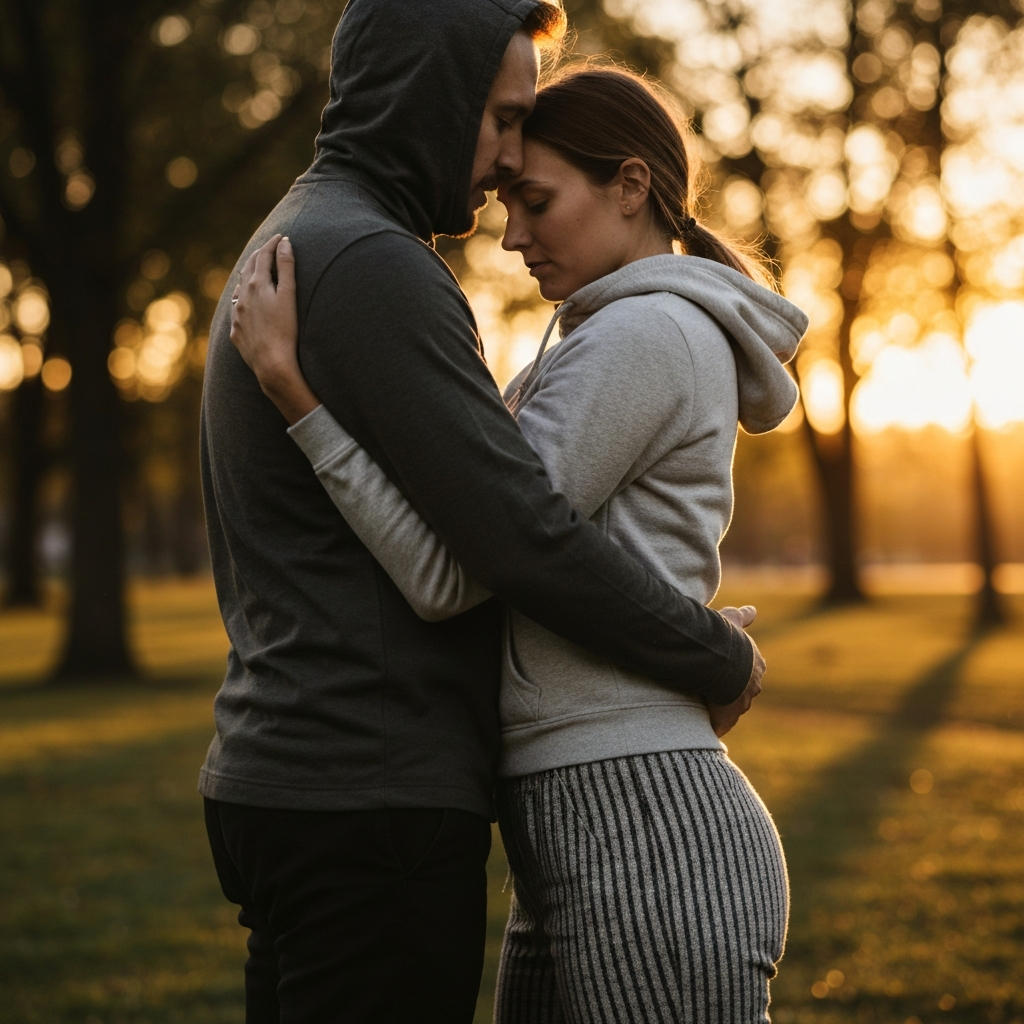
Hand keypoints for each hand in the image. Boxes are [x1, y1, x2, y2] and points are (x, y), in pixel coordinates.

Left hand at [230, 233, 318, 424]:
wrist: (272, 364)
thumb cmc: (286, 330)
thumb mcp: (289, 296)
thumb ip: (286, 267)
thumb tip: (284, 243)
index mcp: (256, 285)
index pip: (263, 256)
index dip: (272, 244)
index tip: (280, 237)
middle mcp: (242, 297)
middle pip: (248, 269)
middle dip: (259, 256)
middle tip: (269, 249)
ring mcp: (237, 315)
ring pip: (240, 289)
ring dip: (248, 278)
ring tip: (256, 273)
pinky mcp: (236, 332)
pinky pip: (237, 310)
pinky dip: (243, 300)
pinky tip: (247, 304)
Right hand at [707, 605, 763, 736]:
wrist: (720, 661)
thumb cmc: (725, 638)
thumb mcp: (732, 620)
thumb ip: (742, 616)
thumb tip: (753, 609)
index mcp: (755, 666)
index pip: (749, 672)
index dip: (736, 672)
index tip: (724, 671)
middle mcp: (752, 687)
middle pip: (741, 693)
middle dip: (729, 693)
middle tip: (708, 688)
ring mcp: (741, 706)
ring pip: (730, 710)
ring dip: (717, 708)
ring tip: (699, 705)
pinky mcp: (727, 720)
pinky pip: (718, 725)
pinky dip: (710, 725)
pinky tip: (698, 724)